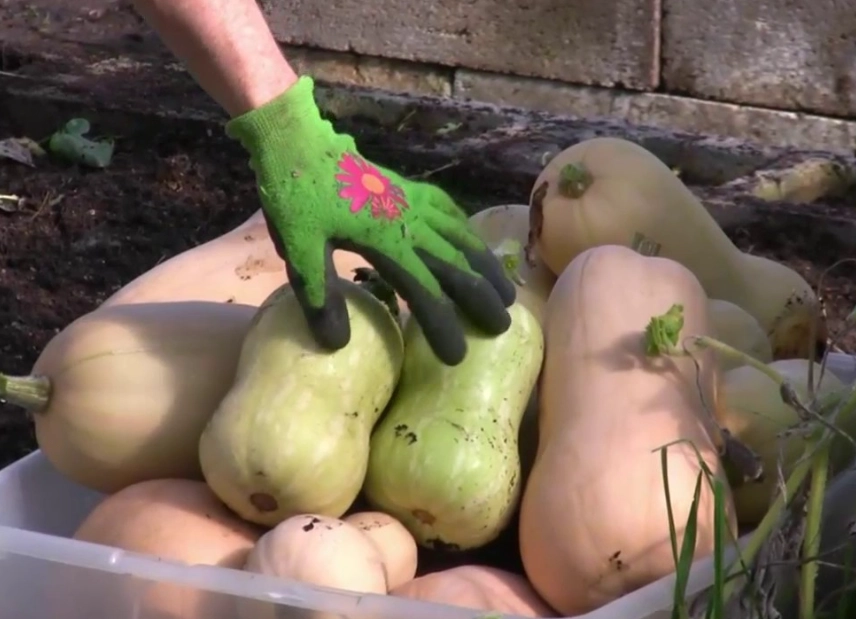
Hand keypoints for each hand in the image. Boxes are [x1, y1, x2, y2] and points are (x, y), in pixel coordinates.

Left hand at [225, 76, 515, 364]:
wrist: (296, 143)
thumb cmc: (295, 197)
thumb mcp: (299, 251)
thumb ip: (320, 295)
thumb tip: (337, 344)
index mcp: (385, 241)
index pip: (425, 291)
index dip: (443, 324)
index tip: (457, 354)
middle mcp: (409, 222)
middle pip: (456, 264)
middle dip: (481, 297)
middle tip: (502, 325)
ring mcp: (412, 202)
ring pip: (461, 237)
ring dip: (486, 265)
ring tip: (506, 290)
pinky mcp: (407, 188)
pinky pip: (448, 210)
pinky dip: (466, 230)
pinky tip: (472, 241)